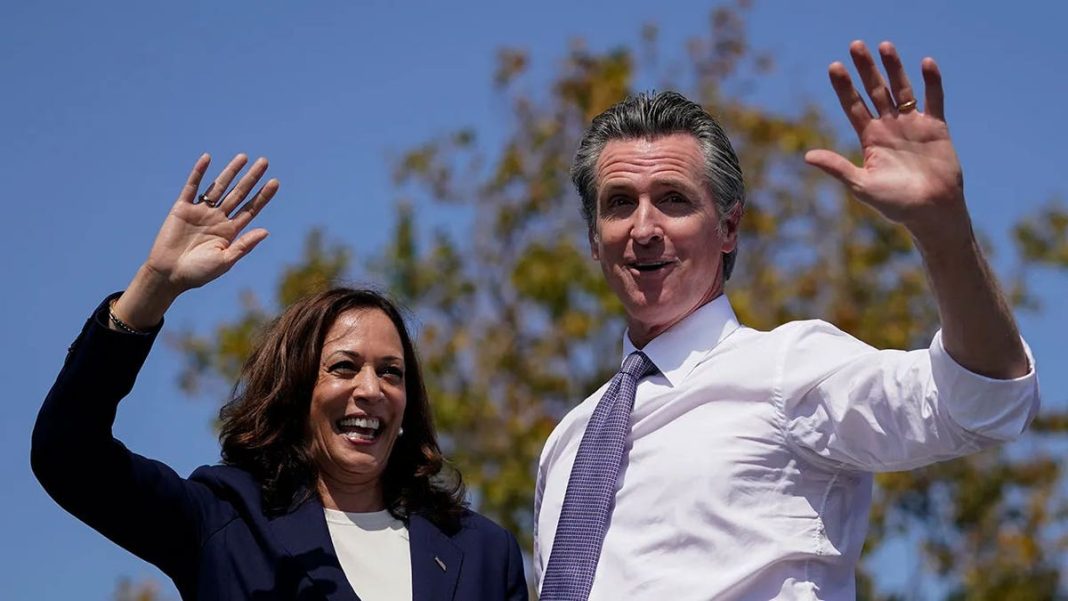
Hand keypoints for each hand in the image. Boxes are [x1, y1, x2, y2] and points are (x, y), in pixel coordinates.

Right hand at [112, 153, 278, 328]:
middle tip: (265, 161)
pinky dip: (199, 172)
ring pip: (218, 187)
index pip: (251, 209)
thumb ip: (244, 245)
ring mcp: (200, 212)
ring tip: (244, 157)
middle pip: (239, 193)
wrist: (169, 275)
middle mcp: (218, 218)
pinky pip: (192, 187)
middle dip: (251, 178)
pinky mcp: (182, 208)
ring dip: (230, 172)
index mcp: (230, 231)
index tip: (275, 182)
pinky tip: (207, 158)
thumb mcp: (225, 261)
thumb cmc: (198, 273)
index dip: (263, 196)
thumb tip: (266, 231)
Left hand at [805, 41, 965, 237]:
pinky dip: (932, 82)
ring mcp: (913, 125)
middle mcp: (889, 128)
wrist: (932, 212)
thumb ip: (837, 168)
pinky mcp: (936, 127)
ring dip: (894, 68)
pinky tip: (926, 63)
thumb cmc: (895, 204)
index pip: (854, 106)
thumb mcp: (862, 185)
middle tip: (855, 45)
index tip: (834, 67)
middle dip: (866, 69)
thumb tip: (807, 155)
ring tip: (884, 45)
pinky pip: (934, 99)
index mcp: (870, 139)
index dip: (844, 87)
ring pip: (902, 90)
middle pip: (875, 91)